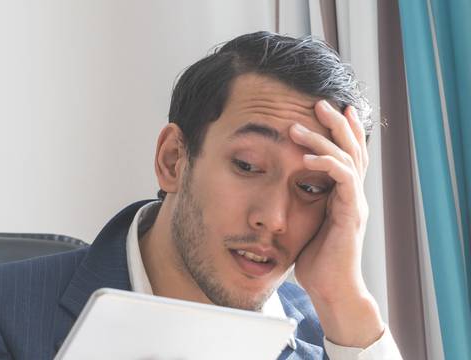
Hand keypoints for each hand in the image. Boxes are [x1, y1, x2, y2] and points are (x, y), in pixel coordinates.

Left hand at [288, 100, 383, 347]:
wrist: (329, 289)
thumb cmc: (313, 259)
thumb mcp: (303, 222)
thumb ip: (298, 201)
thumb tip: (274, 186)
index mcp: (341, 194)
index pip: (345, 153)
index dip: (338, 130)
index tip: (325, 109)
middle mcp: (352, 194)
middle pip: (351, 148)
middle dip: (335, 123)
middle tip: (318, 102)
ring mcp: (354, 202)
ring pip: (347, 158)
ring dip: (323, 138)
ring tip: (298, 126)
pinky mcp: (350, 213)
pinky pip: (343, 180)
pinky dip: (326, 164)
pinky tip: (306, 157)